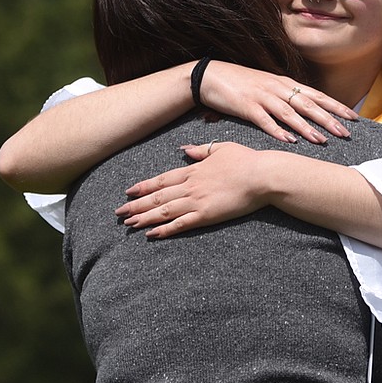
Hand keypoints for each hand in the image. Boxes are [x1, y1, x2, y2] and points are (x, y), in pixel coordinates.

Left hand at [117, 142, 276, 236]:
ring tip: (129, 224)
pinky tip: (151, 234)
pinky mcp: (206, 215)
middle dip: (136, 204)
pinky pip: (180, 224)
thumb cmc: (246, 160)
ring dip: (144, 218)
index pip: (162, 179)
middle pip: (157, 197)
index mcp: (193, 170)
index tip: (128, 192)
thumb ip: (201, 150)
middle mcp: (191, 186)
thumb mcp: (221, 148)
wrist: (262, 175)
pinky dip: (164, 229)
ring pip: (163, 211)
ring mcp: (197, 201)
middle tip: (119, 212)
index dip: (144, 186)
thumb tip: (184, 149)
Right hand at [198, 62, 357, 144]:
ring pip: (290, 113)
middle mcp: (277, 88)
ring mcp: (262, 97)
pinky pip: (265, 120)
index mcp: (284, 83)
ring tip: (322, 140)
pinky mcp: (246, 106)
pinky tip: (288, 141)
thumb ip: (286, 96)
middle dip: (329, 119)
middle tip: (346, 133)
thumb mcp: (268, 86)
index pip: (316, 95)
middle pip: (308, 104)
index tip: (353, 117)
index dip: (336, 105)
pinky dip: (277, 131)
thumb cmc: (240, 83)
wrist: (210, 75)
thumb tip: (305, 108)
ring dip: (307, 128)